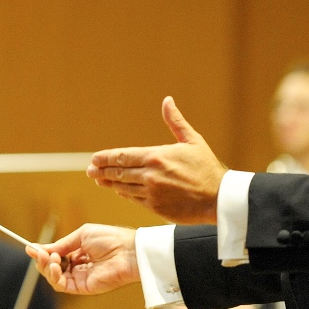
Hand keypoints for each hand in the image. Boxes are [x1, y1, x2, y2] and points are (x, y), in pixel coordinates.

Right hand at [26, 224, 138, 294]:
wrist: (127, 251)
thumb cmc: (109, 239)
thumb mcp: (81, 236)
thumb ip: (62, 244)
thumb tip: (41, 248)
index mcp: (78, 253)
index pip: (55, 256)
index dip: (42, 253)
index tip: (30, 247)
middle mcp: (78, 267)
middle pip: (52, 268)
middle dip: (42, 260)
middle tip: (40, 253)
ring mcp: (80, 278)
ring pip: (54, 278)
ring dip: (47, 268)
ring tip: (52, 259)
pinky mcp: (84, 288)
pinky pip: (63, 286)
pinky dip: (55, 277)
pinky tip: (56, 266)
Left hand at [89, 96, 225, 223]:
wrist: (219, 199)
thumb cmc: (207, 168)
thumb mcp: (192, 141)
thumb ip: (175, 121)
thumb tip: (167, 100)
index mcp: (156, 157)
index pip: (123, 156)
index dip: (106, 158)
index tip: (94, 158)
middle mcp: (150, 175)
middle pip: (119, 172)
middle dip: (102, 171)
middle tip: (90, 170)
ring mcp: (151, 193)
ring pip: (123, 187)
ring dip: (110, 183)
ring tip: (99, 180)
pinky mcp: (156, 208)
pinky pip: (134, 199)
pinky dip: (125, 194)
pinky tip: (119, 190)